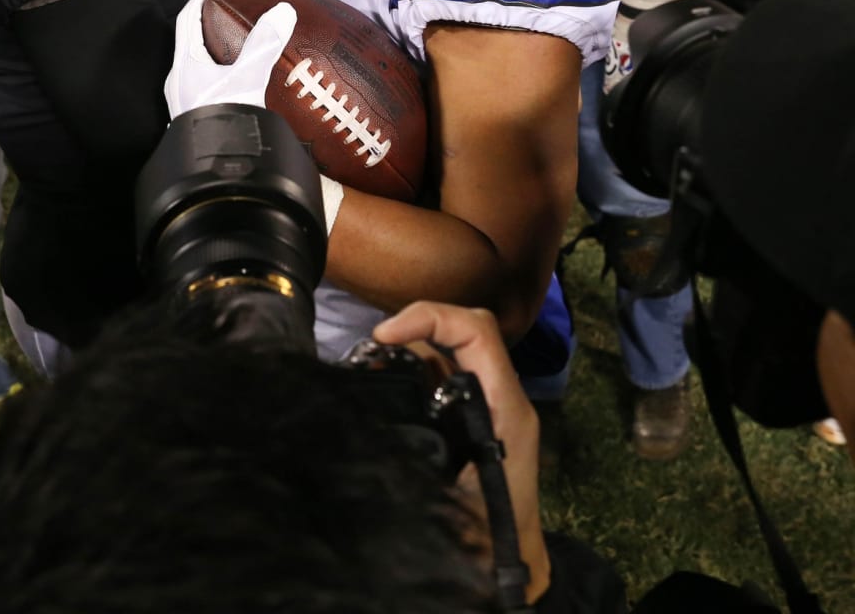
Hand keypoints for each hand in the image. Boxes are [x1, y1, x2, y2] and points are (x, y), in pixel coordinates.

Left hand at [164, 0, 297, 117]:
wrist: (217, 170)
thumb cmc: (226, 118)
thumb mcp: (248, 77)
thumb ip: (265, 43)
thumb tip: (283, 10)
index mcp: (185, 64)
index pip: (187, 18)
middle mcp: (178, 80)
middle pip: (188, 39)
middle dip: (206, 21)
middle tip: (228, 10)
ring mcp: (183, 100)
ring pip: (194, 62)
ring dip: (211, 47)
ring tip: (234, 41)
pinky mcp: (192, 116)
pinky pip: (200, 80)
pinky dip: (215, 67)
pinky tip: (234, 77)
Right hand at [374, 302, 549, 603]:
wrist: (514, 563)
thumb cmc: (491, 534)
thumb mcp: (454, 499)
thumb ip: (420, 459)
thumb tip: (370, 420)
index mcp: (507, 407)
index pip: (477, 331)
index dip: (429, 318)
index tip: (383, 335)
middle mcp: (501, 395)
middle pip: (462, 329)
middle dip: (415, 325)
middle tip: (372, 349)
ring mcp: (488, 402)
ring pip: (449, 349)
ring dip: (409, 347)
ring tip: (369, 365)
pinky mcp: (473, 413)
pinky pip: (443, 373)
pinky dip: (411, 368)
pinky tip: (382, 384)